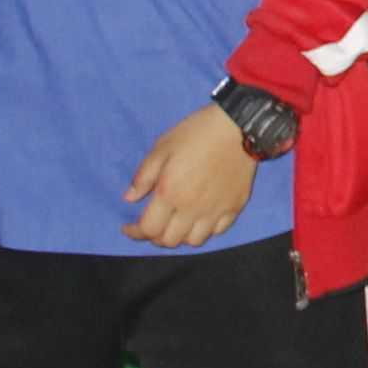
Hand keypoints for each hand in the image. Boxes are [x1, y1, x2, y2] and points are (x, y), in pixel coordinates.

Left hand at [122, 105, 261, 248]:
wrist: (239, 126)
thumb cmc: (196, 133)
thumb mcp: (162, 147)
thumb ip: (144, 176)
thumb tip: (130, 198)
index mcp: (170, 193)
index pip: (148, 229)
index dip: (135, 232)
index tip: (129, 227)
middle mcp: (192, 208)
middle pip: (170, 240)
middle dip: (156, 236)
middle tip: (153, 224)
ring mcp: (216, 210)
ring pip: (194, 241)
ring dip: (181, 236)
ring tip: (177, 223)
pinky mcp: (235, 207)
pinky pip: (218, 231)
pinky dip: (206, 230)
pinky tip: (201, 217)